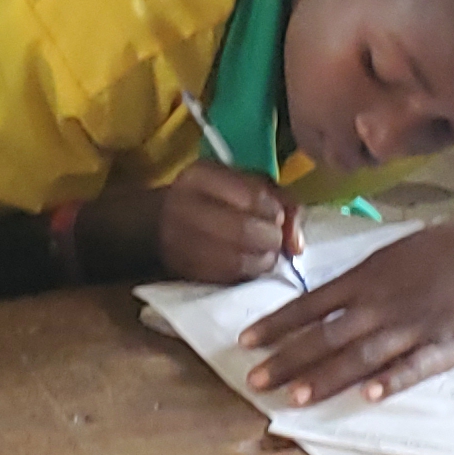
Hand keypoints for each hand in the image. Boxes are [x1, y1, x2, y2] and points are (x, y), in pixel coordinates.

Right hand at [146, 159, 300, 285]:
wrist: (157, 225)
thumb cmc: (212, 198)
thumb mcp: (242, 182)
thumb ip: (279, 200)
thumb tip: (296, 243)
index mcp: (201, 176)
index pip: (254, 195)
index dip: (276, 212)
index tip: (276, 217)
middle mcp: (185, 206)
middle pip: (247, 230)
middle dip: (272, 239)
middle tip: (273, 240)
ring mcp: (181, 242)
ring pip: (239, 260)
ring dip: (263, 261)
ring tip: (263, 254)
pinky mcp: (185, 271)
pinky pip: (228, 279)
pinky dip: (248, 274)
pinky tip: (248, 265)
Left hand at [239, 208, 453, 405]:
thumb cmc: (439, 250)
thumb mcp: (389, 256)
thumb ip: (355, 283)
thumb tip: (318, 303)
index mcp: (366, 278)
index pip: (310, 305)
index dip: (276, 325)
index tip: (245, 342)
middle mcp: (383, 303)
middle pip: (327, 335)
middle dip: (288, 359)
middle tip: (255, 380)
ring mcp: (414, 325)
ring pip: (363, 355)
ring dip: (328, 376)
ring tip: (296, 396)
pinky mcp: (446, 345)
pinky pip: (415, 367)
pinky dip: (393, 380)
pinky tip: (370, 396)